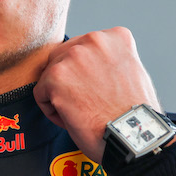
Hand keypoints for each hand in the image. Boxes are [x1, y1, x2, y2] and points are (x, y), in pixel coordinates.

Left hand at [33, 27, 161, 162]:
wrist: (133, 138)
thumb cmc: (134, 114)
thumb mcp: (132, 71)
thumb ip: (109, 59)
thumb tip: (89, 64)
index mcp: (115, 37)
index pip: (84, 48)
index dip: (86, 73)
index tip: (99, 90)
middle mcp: (94, 40)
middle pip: (63, 56)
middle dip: (69, 80)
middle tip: (87, 102)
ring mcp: (74, 57)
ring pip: (50, 74)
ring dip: (60, 94)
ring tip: (82, 111)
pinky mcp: (56, 77)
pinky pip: (41, 93)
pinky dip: (52, 110)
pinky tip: (73, 118)